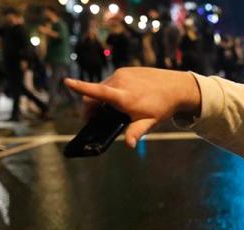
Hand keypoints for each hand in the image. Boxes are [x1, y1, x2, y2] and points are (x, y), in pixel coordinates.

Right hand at [64, 67, 201, 147]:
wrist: (177, 87)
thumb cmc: (162, 107)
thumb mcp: (149, 122)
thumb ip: (135, 133)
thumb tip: (128, 145)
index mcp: (123, 97)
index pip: (98, 92)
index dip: (81, 87)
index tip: (67, 82)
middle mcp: (120, 82)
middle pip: (94, 95)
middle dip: (91, 108)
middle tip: (94, 120)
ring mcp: (122, 74)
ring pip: (102, 88)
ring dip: (101, 99)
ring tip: (113, 111)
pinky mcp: (125, 70)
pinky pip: (110, 82)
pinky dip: (110, 91)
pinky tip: (122, 99)